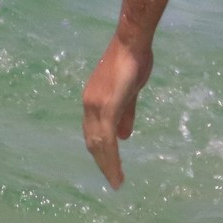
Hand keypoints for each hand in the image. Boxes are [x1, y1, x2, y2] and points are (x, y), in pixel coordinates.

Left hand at [82, 35, 152, 188]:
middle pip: (92, 141)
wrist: (132, 41)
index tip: (109, 165)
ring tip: (116, 181)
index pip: (93, 131)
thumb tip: (123, 136)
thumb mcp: (129, 91)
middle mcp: (89, 105)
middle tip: (113, 178)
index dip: (100, 149)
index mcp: (93, 100)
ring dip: (107, 165)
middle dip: (102, 161)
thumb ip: (126, 114)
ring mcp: (96, 107)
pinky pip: (107, 141)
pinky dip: (111, 160)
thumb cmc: (134, 60)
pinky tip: (117, 172)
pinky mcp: (107, 108)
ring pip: (98, 145)